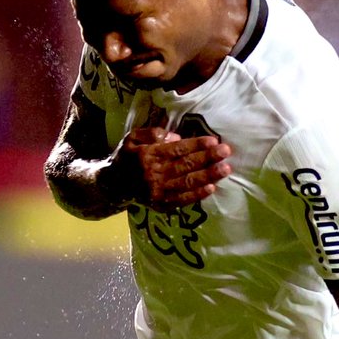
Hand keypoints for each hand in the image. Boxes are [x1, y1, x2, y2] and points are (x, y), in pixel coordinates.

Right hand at [107, 126, 231, 212]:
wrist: (112, 186)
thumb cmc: (126, 158)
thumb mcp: (132, 138)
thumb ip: (152, 133)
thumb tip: (176, 137)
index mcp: (148, 155)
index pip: (177, 149)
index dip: (196, 145)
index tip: (214, 141)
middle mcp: (154, 174)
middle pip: (185, 165)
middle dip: (208, 158)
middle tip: (226, 152)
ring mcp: (158, 192)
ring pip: (187, 183)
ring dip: (208, 176)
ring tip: (225, 169)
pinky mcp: (160, 205)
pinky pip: (182, 200)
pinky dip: (197, 195)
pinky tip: (211, 188)